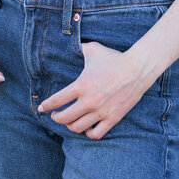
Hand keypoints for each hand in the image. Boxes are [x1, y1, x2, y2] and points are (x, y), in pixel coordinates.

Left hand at [37, 41, 152, 138]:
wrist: (137, 69)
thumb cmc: (114, 59)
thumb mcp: (93, 50)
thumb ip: (79, 48)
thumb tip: (70, 44)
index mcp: (81, 85)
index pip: (56, 100)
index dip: (46, 106)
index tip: (42, 108)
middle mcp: (88, 101)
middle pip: (64, 118)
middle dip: (56, 118)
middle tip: (55, 115)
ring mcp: (100, 112)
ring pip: (77, 127)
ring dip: (70, 126)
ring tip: (70, 121)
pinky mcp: (112, 118)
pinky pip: (96, 134)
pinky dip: (88, 132)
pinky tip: (86, 127)